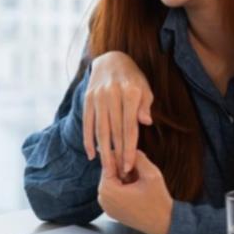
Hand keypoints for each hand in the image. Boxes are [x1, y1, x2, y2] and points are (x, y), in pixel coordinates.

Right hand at [83, 51, 153, 175]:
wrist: (111, 59)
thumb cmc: (133, 79)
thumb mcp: (145, 88)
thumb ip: (146, 105)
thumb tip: (145, 123)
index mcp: (131, 93)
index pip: (130, 128)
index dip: (129, 149)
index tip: (129, 166)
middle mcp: (113, 95)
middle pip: (115, 132)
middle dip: (117, 155)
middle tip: (119, 174)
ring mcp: (98, 97)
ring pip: (101, 130)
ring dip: (103, 152)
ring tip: (107, 169)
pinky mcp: (87, 99)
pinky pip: (88, 123)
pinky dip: (89, 140)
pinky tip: (92, 155)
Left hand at [97, 149, 173, 233]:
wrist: (164, 224)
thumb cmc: (158, 200)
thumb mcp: (151, 173)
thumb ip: (137, 157)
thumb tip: (127, 147)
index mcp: (107, 189)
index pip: (109, 162)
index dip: (123, 156)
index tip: (135, 156)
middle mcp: (102, 198)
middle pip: (110, 172)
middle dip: (124, 168)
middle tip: (140, 172)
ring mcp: (105, 206)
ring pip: (113, 181)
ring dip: (125, 178)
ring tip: (140, 182)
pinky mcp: (111, 211)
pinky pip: (115, 192)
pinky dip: (124, 188)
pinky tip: (138, 191)